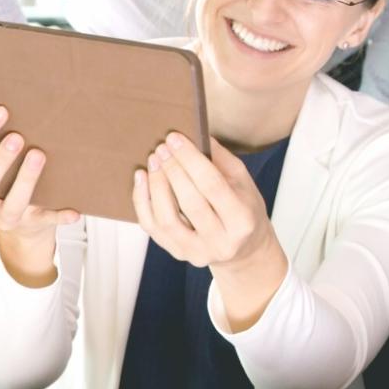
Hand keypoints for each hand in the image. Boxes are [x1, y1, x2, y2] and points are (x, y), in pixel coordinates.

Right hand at [0, 106, 77, 284]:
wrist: (21, 224)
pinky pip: (45, 222)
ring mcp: (4, 217)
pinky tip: (75, 210)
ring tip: (40, 154)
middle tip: (18, 137)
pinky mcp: (31, 225)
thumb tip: (3, 93)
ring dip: (25, 180)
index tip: (2, 109)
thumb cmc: (4, 177)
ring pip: (11, 205)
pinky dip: (59, 216)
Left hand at [131, 133, 275, 268]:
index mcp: (242, 220)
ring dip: (156, 186)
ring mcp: (197, 251)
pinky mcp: (178, 254)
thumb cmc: (245, 210)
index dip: (191, 160)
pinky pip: (153, 228)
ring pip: (166, 219)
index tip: (175, 139)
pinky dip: (143, 202)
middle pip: (189, 202)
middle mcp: (221, 241)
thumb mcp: (244, 183)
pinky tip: (143, 180)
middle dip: (172, 170)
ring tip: (153, 162)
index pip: (212, 185)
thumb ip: (221, 160)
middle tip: (162, 148)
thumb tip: (196, 134)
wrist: (245, 249)